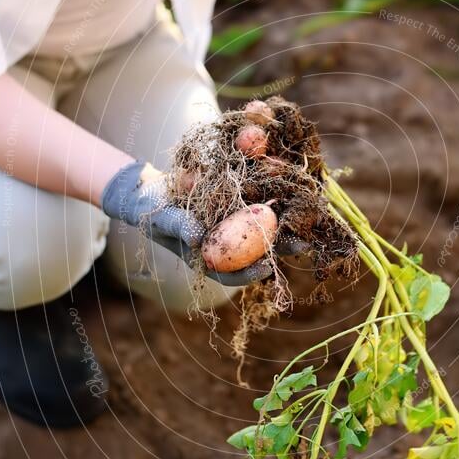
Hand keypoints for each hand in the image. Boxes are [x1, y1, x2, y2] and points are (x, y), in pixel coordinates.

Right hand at [101, 160, 306, 285]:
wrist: (152, 187)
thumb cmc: (152, 210)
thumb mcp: (161, 218)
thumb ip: (179, 227)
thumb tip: (198, 237)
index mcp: (209, 257)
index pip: (232, 273)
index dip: (249, 273)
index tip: (267, 268)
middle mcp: (227, 242)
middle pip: (256, 249)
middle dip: (281, 246)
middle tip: (303, 244)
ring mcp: (233, 222)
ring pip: (263, 225)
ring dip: (286, 220)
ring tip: (307, 215)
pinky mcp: (238, 199)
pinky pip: (258, 198)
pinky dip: (275, 193)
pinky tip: (292, 186)